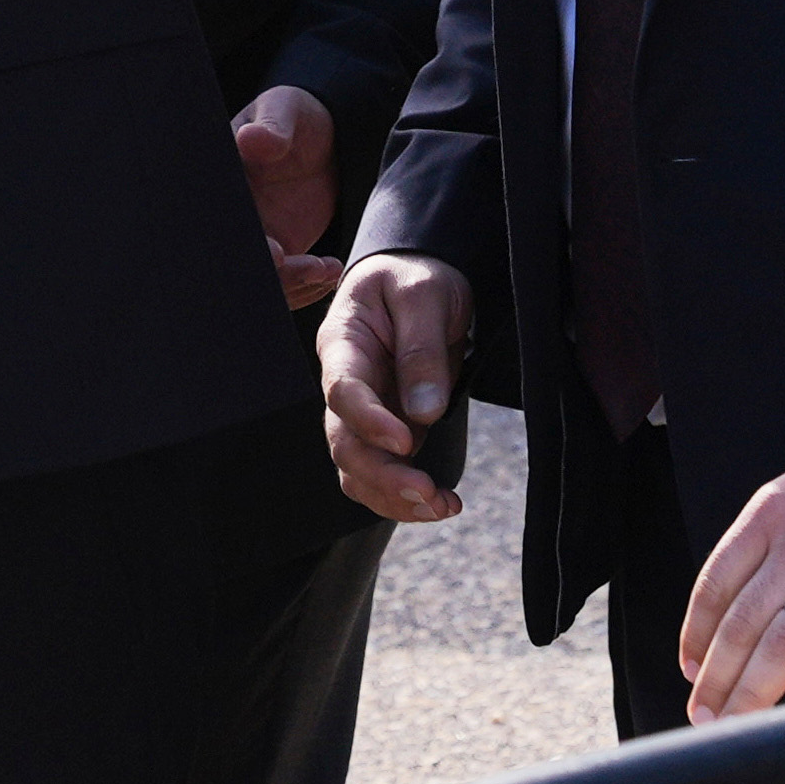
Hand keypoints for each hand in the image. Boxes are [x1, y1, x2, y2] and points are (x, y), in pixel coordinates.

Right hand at [235, 85, 343, 305]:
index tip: (276, 253)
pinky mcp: (274, 251)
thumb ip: (272, 127)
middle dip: (272, 274)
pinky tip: (330, 272)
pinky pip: (282, 282)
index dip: (246, 241)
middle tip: (308, 267)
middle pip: (237, 257)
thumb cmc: (297, 117)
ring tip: (326, 268)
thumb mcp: (285, 110)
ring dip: (291, 285)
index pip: (222, 216)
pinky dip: (304, 288)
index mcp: (224, 179)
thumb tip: (250, 140)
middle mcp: (232, 212)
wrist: (323, 139)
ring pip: (261, 278)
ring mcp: (252, 235)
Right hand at [319, 252, 471, 521]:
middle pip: (343, 441)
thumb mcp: (425, 295)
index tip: (407, 442)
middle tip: (427, 492)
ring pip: (358, 468)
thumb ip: (421, 349)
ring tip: (442, 505)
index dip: (369, 420)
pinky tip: (440, 502)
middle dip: (382, 475)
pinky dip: (405, 496)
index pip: (342, 389)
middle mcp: (345, 382)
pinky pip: (382, 472)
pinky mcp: (387, 428)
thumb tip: (424, 413)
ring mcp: (364, 411)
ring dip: (393, 496)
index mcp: (343, 342)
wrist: (420, 280)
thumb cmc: (415, 278)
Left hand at [682, 454, 784, 719]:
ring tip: (736, 726)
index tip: (689, 670)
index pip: (714, 585)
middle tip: (702, 715)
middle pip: (742, 624)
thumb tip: (723, 616)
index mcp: (767, 516)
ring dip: (753, 694)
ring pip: (783, 646)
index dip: (696, 634)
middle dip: (717, 677)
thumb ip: (761, 548)